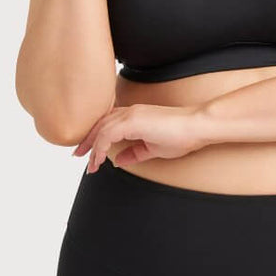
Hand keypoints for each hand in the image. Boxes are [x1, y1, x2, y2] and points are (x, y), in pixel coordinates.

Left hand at [71, 103, 210, 172]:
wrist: (197, 126)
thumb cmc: (182, 135)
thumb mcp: (153, 148)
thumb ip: (134, 153)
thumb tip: (118, 160)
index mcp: (135, 115)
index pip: (108, 123)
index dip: (96, 137)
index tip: (89, 153)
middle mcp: (130, 111)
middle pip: (100, 124)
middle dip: (87, 141)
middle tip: (79, 156)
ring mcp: (131, 114)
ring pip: (101, 129)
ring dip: (92, 147)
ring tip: (89, 164)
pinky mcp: (133, 120)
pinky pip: (107, 134)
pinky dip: (100, 147)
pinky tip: (98, 160)